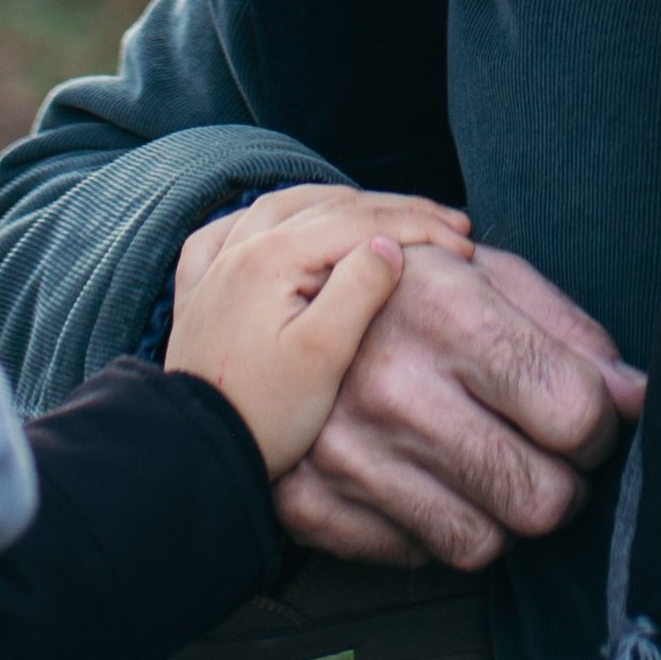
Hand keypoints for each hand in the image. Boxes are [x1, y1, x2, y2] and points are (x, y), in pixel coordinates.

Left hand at [165, 189, 455, 475]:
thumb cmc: (265, 415)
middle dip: (394, 211)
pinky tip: (280, 224)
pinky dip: (267, 219)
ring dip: (339, 205)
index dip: (421, 227)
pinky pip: (230, 230)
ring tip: (384, 216)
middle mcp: (238, 248)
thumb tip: (388, 245)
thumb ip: (358, 290)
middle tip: (448, 225)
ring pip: (283, 206)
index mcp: (272, 258)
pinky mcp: (199, 293)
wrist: (195, 454)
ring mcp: (214, 268)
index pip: (361, 222)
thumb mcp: (324, 356)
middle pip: (328, 205)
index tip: (466, 245)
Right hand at [276, 238, 645, 569]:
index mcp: (445, 310)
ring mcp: (345, 452)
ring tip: (485, 464)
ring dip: (501, 512)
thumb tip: (638, 400)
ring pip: (483, 544)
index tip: (586, 418)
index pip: (577, 415)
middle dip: (561, 483)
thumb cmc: (403, 290)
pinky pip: (416, 556)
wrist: (268, 311)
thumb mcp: (485, 275)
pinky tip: (424, 479)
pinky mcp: (310, 503)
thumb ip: (569, 333)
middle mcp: (392, 386)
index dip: (601, 427)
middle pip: (540, 499)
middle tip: (542, 453)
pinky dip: (432, 527)